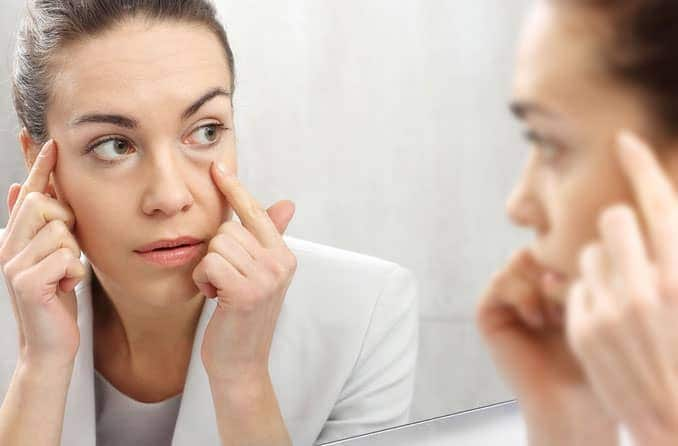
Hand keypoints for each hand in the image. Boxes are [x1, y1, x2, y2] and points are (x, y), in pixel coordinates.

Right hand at [0, 139, 83, 370]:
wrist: (51, 343)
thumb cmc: (57, 296)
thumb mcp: (54, 255)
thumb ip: (44, 225)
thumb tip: (20, 188)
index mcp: (16, 236)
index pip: (29, 193)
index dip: (39, 165)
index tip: (47, 138)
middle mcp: (7, 245)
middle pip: (43, 203)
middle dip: (67, 222)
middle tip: (66, 252)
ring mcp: (12, 264)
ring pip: (60, 231)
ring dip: (74, 255)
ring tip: (64, 276)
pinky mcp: (26, 282)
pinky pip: (67, 257)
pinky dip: (76, 273)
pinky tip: (65, 288)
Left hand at [193, 162, 296, 383]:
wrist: (240, 363)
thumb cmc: (243, 318)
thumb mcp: (258, 275)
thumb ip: (268, 238)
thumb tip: (287, 203)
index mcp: (284, 255)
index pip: (256, 213)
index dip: (235, 190)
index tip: (217, 166)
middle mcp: (280, 263)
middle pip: (228, 229)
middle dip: (216, 253)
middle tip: (225, 281)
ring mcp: (266, 277)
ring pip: (217, 245)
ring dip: (208, 269)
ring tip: (221, 291)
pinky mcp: (246, 291)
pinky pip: (209, 263)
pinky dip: (204, 281)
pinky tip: (216, 299)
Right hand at [477, 249, 617, 444]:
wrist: (572, 400)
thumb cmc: (593, 356)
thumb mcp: (591, 303)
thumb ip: (571, 268)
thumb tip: (555, 240)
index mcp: (551, 281)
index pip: (554, 243)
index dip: (570, 256)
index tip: (587, 286)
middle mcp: (527, 286)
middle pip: (536, 248)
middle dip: (555, 269)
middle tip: (570, 298)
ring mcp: (506, 298)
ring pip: (517, 261)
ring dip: (540, 283)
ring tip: (556, 313)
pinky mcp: (487, 312)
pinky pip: (499, 280)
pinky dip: (522, 295)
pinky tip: (537, 320)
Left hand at [566, 131, 677, 445]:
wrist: (676, 418)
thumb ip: (674, 250)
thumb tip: (664, 220)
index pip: (657, 202)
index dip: (641, 165)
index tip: (624, 141)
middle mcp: (647, 287)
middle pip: (614, 218)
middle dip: (621, 228)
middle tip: (634, 251)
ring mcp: (610, 309)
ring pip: (588, 254)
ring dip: (605, 266)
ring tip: (628, 300)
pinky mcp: (582, 329)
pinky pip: (576, 288)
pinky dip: (592, 297)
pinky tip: (612, 326)